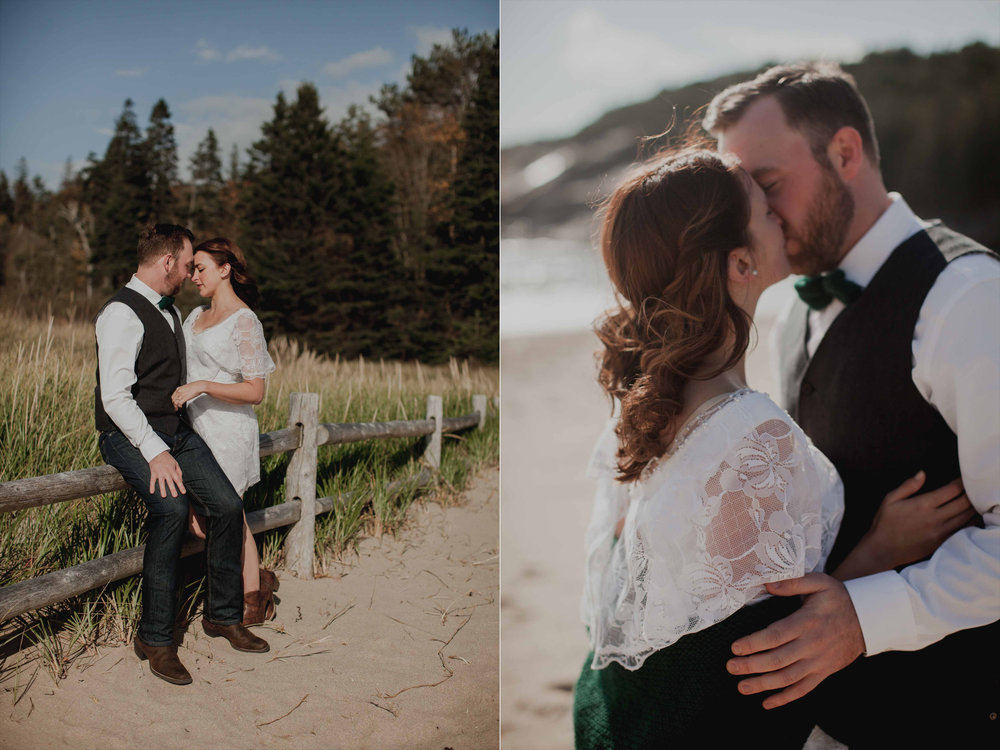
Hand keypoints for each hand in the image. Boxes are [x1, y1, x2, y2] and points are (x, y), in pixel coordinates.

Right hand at [148, 451, 185, 498]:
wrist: (157, 453)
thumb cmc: (168, 459)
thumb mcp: (176, 464)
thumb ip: (179, 472)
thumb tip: (181, 481)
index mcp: (172, 470)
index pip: (178, 480)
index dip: (181, 486)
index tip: (183, 492)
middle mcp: (166, 472)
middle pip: (170, 482)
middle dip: (172, 489)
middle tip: (175, 496)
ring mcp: (159, 473)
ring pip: (161, 482)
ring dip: (162, 489)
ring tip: (164, 496)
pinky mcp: (153, 473)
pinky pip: (152, 480)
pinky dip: (151, 486)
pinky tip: (152, 492)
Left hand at [171, 381, 204, 408]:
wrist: (199, 386)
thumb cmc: (195, 386)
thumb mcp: (186, 387)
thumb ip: (182, 391)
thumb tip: (182, 395)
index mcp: (178, 389)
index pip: (173, 396)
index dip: (173, 401)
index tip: (174, 403)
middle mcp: (179, 391)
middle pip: (173, 400)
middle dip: (174, 404)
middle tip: (175, 407)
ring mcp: (181, 394)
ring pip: (175, 402)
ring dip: (176, 406)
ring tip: (177, 408)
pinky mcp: (185, 398)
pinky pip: (179, 403)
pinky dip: (179, 406)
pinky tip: (181, 406)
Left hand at [726, 573, 863, 708]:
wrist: (868, 620)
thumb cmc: (838, 598)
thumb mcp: (819, 582)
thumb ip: (793, 582)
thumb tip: (767, 584)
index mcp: (806, 623)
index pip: (775, 636)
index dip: (754, 643)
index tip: (735, 647)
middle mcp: (811, 645)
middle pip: (777, 660)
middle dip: (751, 666)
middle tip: (730, 667)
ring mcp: (818, 662)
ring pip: (788, 678)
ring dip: (763, 685)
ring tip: (742, 687)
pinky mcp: (823, 673)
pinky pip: (803, 689)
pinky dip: (785, 698)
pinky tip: (767, 702)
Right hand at [866, 472, 972, 569]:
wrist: (883, 549)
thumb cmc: (885, 523)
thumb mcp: (890, 499)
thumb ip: (908, 486)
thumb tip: (922, 473)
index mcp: (923, 505)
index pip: (952, 490)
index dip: (961, 482)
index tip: (963, 478)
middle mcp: (935, 518)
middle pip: (964, 503)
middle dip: (971, 493)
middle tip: (972, 488)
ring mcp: (941, 532)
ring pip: (967, 517)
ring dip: (972, 507)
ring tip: (972, 500)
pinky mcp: (942, 542)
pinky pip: (963, 530)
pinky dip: (969, 521)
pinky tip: (968, 516)